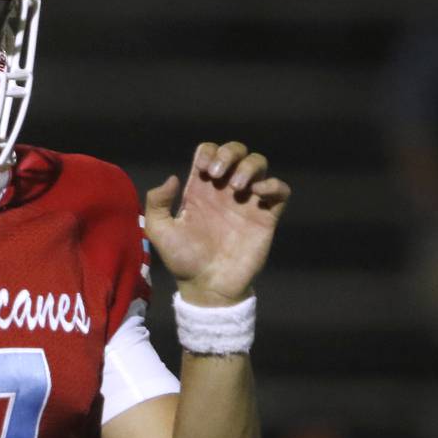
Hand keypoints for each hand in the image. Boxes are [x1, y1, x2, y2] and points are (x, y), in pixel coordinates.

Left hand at [145, 141, 290, 305]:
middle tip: (218, 173)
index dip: (208, 152)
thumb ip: (157, 203)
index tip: (204, 171)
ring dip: (249, 166)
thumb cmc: (183, 260)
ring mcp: (247, 201)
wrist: (207, 287)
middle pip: (236, 151)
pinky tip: (259, 192)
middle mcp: (225, 190)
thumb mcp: (159, 232)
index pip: (209, 152)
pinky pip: (280, 191)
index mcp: (201, 189)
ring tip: (237, 187)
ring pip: (258, 164)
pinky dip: (275, 185)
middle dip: (230, 152)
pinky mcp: (266, 217)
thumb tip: (173, 178)